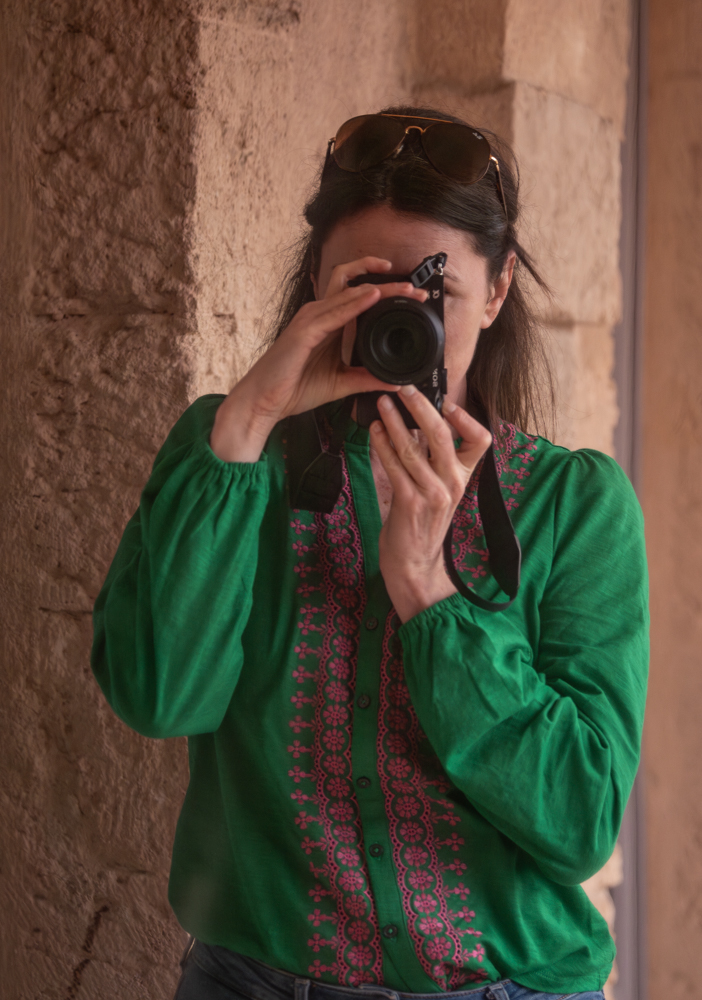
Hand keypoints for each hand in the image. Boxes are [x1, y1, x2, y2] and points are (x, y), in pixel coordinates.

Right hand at [210, 258, 428, 461]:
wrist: (265, 402)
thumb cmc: (294, 389)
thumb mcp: (341, 384)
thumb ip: (367, 379)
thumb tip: (396, 382)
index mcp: (329, 324)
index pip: (359, 295)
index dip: (386, 290)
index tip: (411, 296)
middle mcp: (320, 315)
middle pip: (354, 284)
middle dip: (386, 281)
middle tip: (414, 287)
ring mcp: (310, 319)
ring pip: (347, 292)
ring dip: (378, 288)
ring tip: (403, 289)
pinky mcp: (304, 331)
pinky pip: (334, 312)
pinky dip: (355, 303)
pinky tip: (373, 298)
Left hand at [371, 385, 491, 621]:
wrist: (414, 563)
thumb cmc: (422, 523)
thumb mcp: (439, 489)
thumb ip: (435, 460)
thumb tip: (421, 421)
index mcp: (464, 477)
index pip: (480, 440)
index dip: (466, 418)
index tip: (448, 402)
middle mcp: (452, 483)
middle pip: (442, 435)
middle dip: (421, 407)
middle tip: (404, 389)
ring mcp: (432, 494)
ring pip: (413, 448)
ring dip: (395, 422)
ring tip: (382, 404)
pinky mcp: (409, 503)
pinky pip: (394, 466)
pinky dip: (382, 445)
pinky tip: (374, 431)